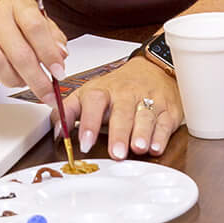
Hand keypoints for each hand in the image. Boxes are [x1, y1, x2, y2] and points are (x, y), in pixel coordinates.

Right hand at [0, 0, 68, 103]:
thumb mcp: (33, 23)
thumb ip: (52, 38)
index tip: (58, 72)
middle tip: (46, 93)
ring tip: (19, 80)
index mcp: (17, 5)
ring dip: (13, 81)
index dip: (49, 53)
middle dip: (37, 79)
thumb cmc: (6, 26)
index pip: (35, 27)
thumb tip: (61, 54)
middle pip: (19, 53)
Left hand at [66, 56, 180, 159]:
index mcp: (103, 91)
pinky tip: (155, 146)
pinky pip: (165, 122)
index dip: (89, 122)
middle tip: (116, 153)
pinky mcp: (167, 109)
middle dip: (119, 133)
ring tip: (137, 148)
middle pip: (122, 112)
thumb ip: (69, 111)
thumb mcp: (88, 94)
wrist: (152, 69)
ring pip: (145, 116)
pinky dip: (161, 135)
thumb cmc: (117, 88)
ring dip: (142, 133)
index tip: (85, 142)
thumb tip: (56, 129)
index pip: (94, 102)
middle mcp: (126, 95)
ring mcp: (148, 100)